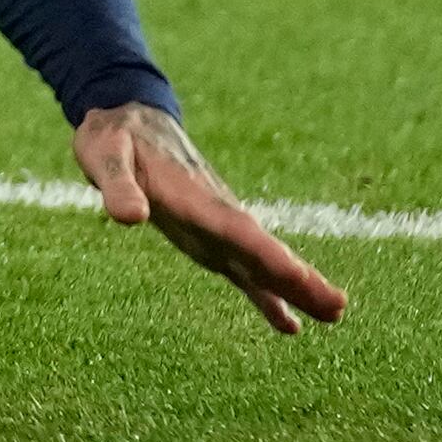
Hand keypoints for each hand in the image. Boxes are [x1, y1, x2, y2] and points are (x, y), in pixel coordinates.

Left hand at [72, 101, 345, 334]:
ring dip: (295, 288)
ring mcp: (216, 226)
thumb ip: (117, 185)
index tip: (299, 275)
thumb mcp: (104, 155)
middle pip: (260, 251)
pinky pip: (243, 270)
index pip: (236, 230)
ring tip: (333, 314)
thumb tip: (129, 218)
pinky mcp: (210, 235)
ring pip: (260, 263)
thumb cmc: (114, 137)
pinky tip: (290, 325)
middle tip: (337, 306)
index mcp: (193, 195)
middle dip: (297, 278)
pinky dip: (267, 296)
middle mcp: (215, 213)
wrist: (130, 116)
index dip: (266, 255)